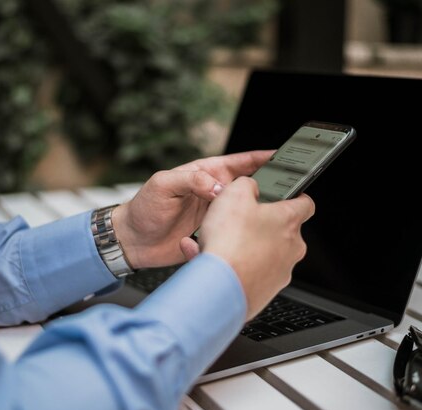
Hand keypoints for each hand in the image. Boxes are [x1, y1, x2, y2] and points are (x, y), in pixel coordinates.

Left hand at [112, 150, 273, 268]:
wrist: (132, 242)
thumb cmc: (144, 208)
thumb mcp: (164, 184)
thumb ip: (191, 179)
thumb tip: (217, 187)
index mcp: (204, 174)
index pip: (239, 162)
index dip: (261, 158)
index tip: (282, 156)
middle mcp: (213, 193)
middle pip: (248, 186)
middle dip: (269, 185)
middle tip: (288, 188)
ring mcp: (215, 215)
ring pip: (245, 210)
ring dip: (258, 211)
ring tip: (275, 213)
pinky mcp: (213, 235)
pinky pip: (233, 232)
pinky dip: (243, 233)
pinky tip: (253, 236)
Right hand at [199, 177, 314, 319]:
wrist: (220, 287)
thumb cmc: (229, 242)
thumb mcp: (233, 195)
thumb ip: (246, 184)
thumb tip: (250, 187)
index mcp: (289, 221)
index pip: (305, 204)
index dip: (295, 197)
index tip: (286, 196)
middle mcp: (291, 248)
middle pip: (283, 231)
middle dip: (262, 225)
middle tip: (239, 221)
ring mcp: (281, 272)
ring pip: (266, 254)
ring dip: (247, 247)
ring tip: (220, 244)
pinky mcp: (266, 292)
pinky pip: (253, 274)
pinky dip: (239, 267)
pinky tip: (216, 262)